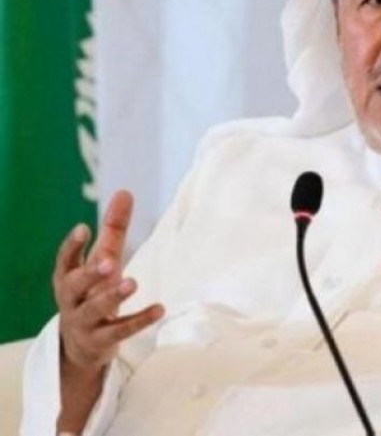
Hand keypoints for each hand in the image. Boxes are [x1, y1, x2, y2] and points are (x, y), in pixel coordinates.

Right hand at [53, 190, 163, 429]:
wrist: (82, 344)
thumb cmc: (93, 290)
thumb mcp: (103, 259)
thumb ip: (113, 228)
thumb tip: (125, 191)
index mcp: (68, 277)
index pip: (65, 261)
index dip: (72, 246)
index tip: (83, 228)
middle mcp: (72, 299)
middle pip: (76, 285)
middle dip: (91, 273)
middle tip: (109, 262)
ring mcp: (84, 322)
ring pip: (95, 309)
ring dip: (113, 296)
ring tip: (133, 282)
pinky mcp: (101, 340)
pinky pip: (120, 331)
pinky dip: (139, 320)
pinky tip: (159, 309)